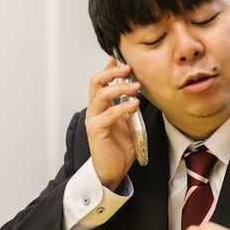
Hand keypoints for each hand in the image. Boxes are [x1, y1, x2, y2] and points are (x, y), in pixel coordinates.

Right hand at [86, 57, 141, 190]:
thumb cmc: (120, 148)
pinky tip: (134, 104)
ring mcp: (93, 119)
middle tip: (128, 69)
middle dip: (111, 73)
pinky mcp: (96, 131)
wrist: (113, 171)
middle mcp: (94, 110)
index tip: (119, 59)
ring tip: (136, 86)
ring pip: (101, 95)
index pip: (100, 82)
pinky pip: (108, 115)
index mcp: (101, 107)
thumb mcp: (128, 122)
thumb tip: (136, 92)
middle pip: (95, 82)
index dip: (108, 69)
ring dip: (119, 88)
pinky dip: (122, 107)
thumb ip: (128, 107)